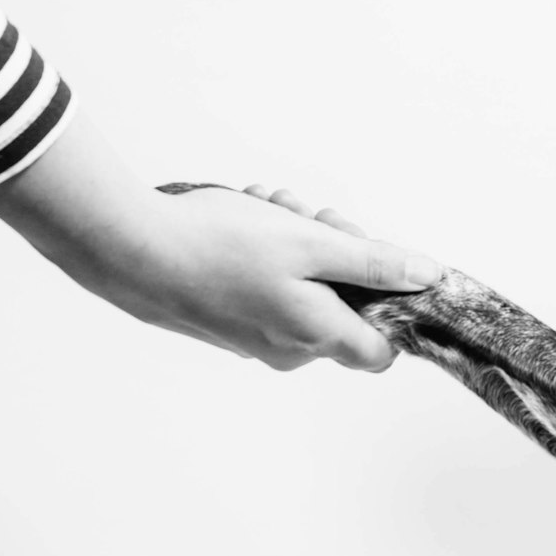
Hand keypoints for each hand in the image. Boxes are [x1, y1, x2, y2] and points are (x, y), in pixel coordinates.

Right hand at [152, 183, 441, 369]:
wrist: (127, 251)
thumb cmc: (216, 245)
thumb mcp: (310, 244)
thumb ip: (374, 264)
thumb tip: (428, 278)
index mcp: (317, 337)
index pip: (385, 349)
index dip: (391, 302)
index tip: (373, 258)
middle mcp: (289, 351)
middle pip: (344, 305)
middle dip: (335, 249)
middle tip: (308, 212)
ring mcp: (255, 340)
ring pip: (304, 287)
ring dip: (297, 240)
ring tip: (267, 204)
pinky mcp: (228, 323)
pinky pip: (269, 288)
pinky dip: (266, 251)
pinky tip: (246, 215)